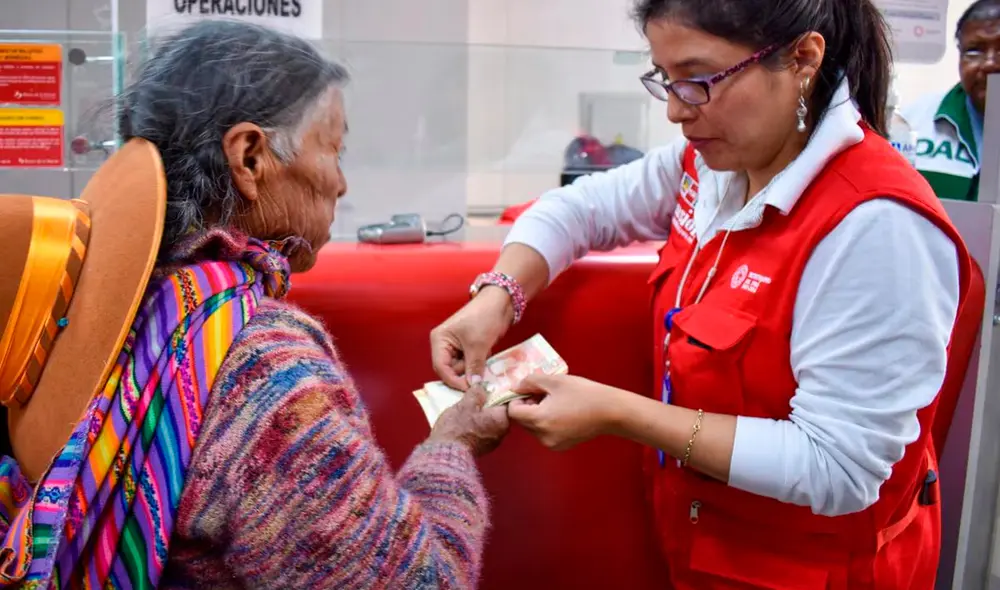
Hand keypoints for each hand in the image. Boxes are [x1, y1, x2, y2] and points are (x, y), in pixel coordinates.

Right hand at [429, 385, 509, 455]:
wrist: (446, 453)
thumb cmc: (457, 427)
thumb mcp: (466, 404)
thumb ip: (477, 392)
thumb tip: (482, 383)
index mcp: (502, 419)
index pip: (507, 401)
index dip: (497, 393)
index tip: (488, 388)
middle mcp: (502, 432)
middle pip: (499, 412)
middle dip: (489, 405)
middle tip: (476, 398)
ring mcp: (493, 442)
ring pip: (491, 422)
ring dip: (482, 416)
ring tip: (469, 409)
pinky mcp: (483, 448)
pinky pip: (484, 432)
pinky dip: (478, 426)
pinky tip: (466, 422)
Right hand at [430, 287, 513, 389]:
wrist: (500, 302)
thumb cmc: (484, 317)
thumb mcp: (478, 344)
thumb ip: (474, 367)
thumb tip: (474, 387)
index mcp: (439, 340)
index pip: (441, 367)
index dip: (453, 380)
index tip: (468, 389)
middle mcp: (444, 345)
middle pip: (450, 370)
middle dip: (464, 375)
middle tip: (480, 378)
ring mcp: (457, 347)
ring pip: (462, 369)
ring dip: (474, 370)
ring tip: (485, 363)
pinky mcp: (469, 349)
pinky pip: (471, 364)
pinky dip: (479, 365)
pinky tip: (487, 360)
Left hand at [507, 374, 625, 450]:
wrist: (610, 411)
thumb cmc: (584, 393)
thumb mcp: (555, 381)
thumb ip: (530, 381)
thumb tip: (516, 387)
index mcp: (539, 420)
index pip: (513, 412)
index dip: (518, 399)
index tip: (531, 390)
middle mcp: (542, 436)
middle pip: (522, 421)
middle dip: (527, 406)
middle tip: (544, 394)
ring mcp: (552, 444)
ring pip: (533, 428)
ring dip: (537, 415)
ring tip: (555, 402)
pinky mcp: (561, 446)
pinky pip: (544, 434)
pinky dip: (547, 424)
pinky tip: (562, 413)